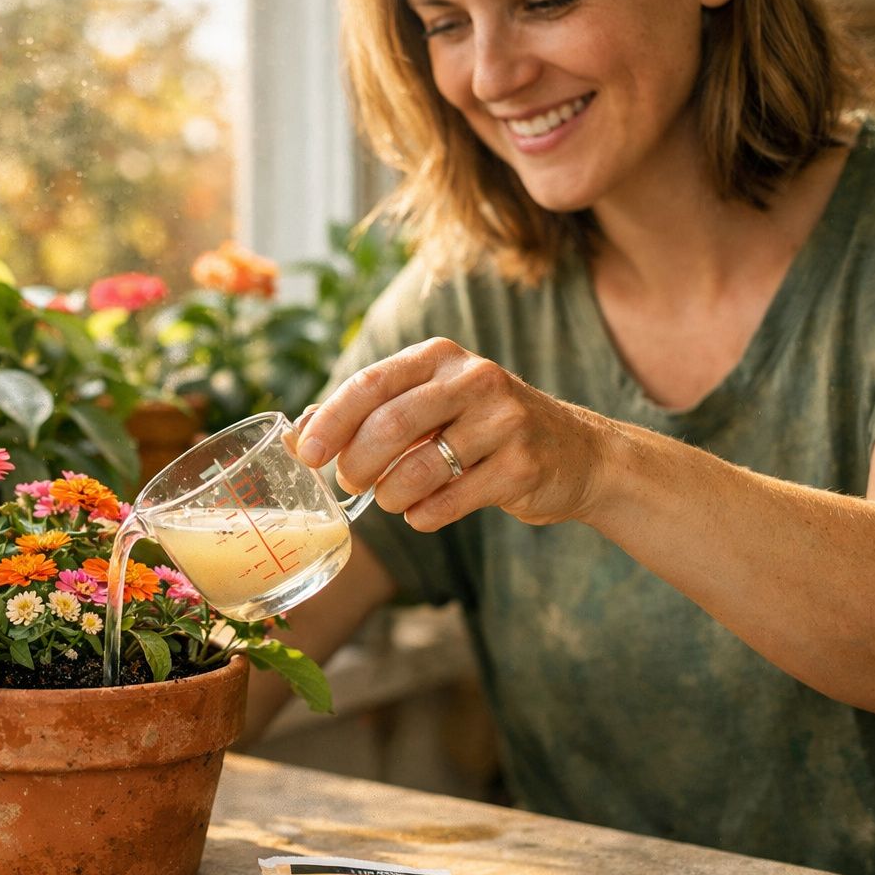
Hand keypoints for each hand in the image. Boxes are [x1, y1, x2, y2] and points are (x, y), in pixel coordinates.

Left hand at [297, 338, 617, 529]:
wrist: (576, 453)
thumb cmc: (481, 430)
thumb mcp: (429, 405)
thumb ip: (368, 414)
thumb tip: (298, 436)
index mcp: (440, 358)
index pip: (369, 384)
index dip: (330, 422)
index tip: (308, 455)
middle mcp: (474, 379)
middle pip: (389, 426)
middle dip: (357, 465)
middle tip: (350, 483)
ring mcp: (503, 421)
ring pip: (417, 469)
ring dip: (390, 496)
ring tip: (391, 500)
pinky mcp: (522, 465)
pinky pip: (448, 501)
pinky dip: (422, 516)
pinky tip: (422, 513)